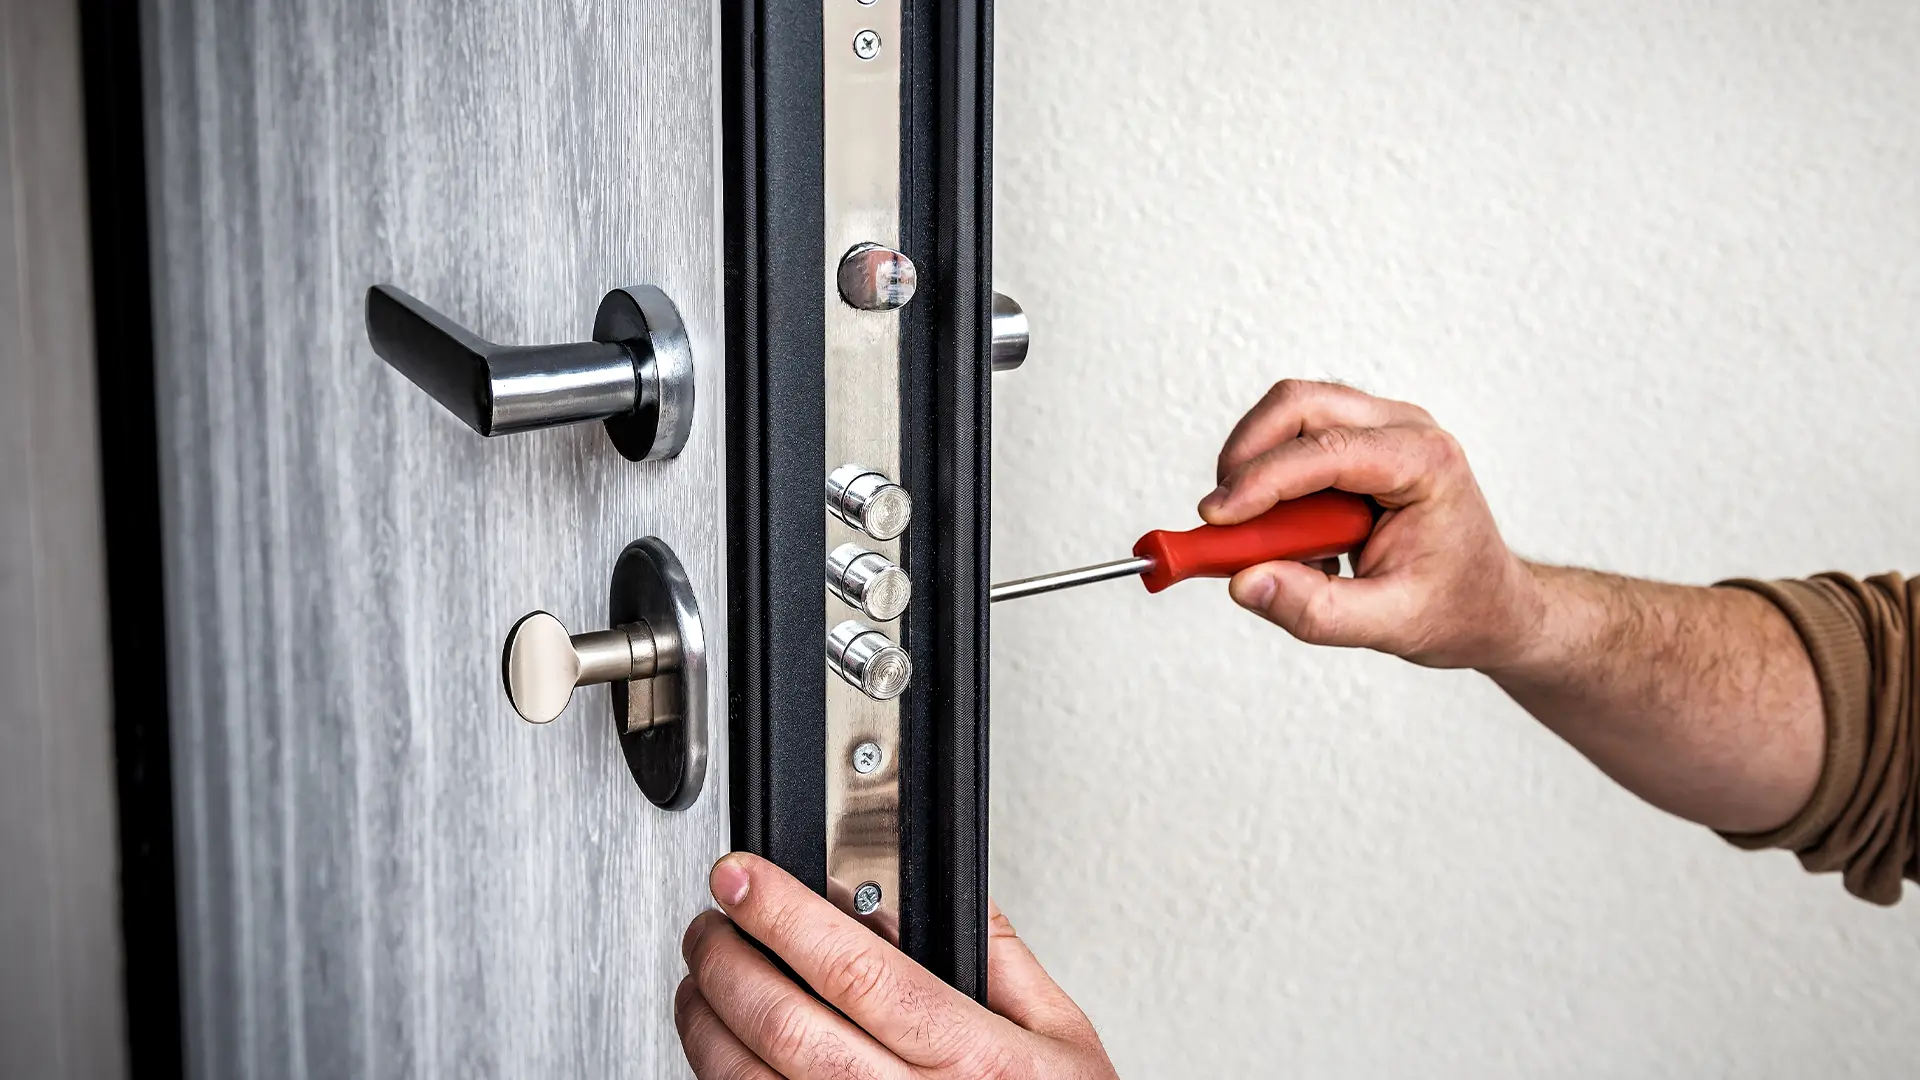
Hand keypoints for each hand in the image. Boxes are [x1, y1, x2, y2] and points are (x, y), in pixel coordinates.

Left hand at [676, 853, 1117, 1079]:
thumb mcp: (1064, 1039)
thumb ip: (1004, 959)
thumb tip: (945, 894)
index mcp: (972, 1059)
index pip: (853, 968)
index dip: (781, 914)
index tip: (743, 877)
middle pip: (783, 1023)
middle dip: (727, 959)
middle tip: (710, 923)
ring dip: (708, 1023)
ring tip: (701, 982)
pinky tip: (722, 1054)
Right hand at [1199, 379, 1539, 669]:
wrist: (1490, 603)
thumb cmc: (1455, 606)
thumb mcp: (1390, 624)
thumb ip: (1316, 610)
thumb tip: (1246, 583)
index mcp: (1425, 463)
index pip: (1326, 451)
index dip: (1261, 480)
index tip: (1216, 518)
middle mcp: (1404, 429)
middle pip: (1300, 404)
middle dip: (1246, 454)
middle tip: (1220, 516)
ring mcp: (1382, 429)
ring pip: (1291, 412)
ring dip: (1255, 464)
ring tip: (1259, 533)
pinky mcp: (1358, 442)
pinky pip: (1295, 438)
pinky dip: (1270, 478)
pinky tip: (1290, 533)